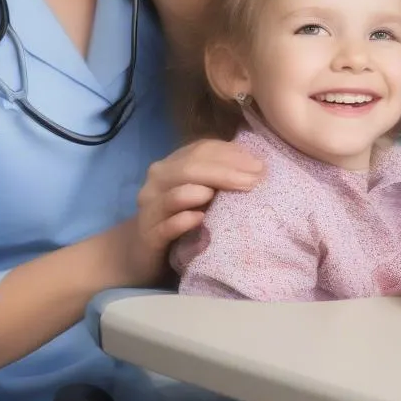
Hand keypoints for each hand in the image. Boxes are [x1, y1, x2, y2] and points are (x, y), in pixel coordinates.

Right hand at [125, 139, 263, 285]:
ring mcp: (150, 208)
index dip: (231, 154)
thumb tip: (256, 165)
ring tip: (228, 194)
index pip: (202, 149)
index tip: (259, 165)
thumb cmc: (179, 218)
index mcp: (172, 164)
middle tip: (255, 181)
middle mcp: (158, 180)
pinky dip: (183, 221)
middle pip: (190, 168)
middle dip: (226, 172)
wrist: (141, 251)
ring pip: (174, 194)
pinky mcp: (149, 235)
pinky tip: (200, 219)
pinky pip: (166, 226)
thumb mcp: (201, 193)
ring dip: (202, 191)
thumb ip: (219, 176)